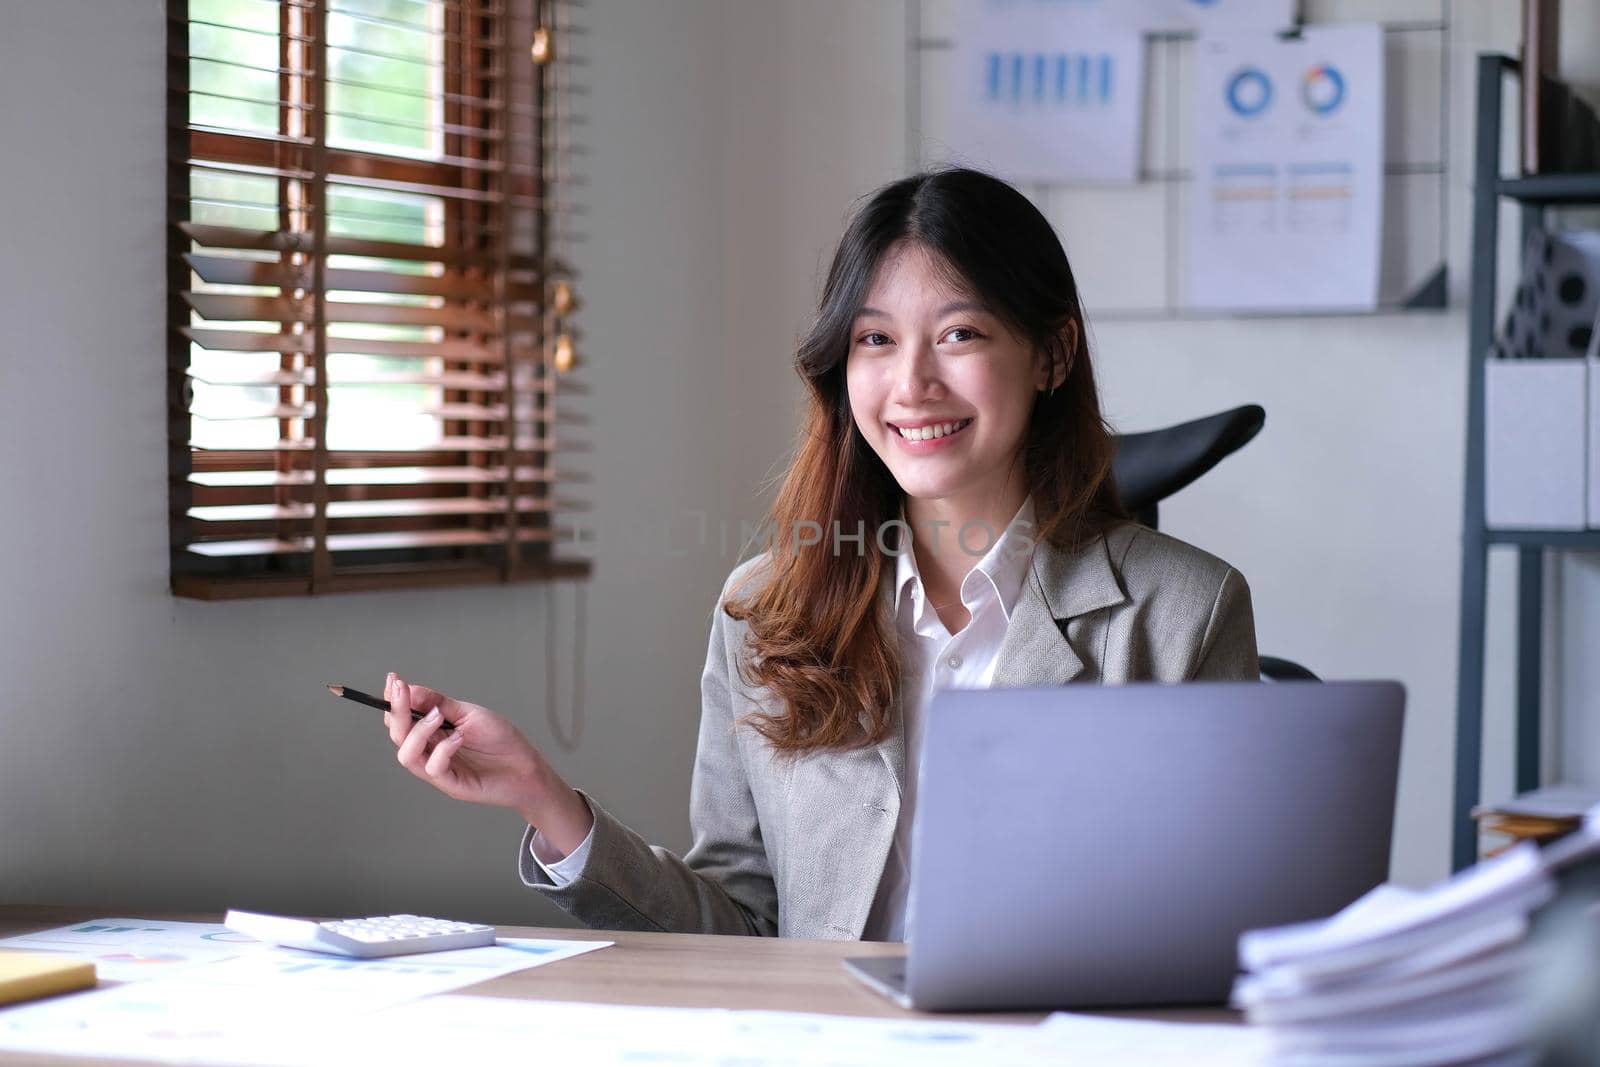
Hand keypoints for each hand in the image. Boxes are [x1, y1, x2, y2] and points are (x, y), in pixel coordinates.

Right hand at [383, 673, 593, 852]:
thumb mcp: (470, 714)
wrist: (526, 767)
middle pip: (398, 735)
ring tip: (438, 716)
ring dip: (418, 731)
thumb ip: (439, 703)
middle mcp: (430, 750)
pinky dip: (443, 750)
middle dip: (397, 711)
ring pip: (407, 755)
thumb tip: (410, 689)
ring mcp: (439, 769)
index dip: (393, 701)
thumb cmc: (500, 740)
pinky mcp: (451, 784)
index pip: (402, 718)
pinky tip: (458, 737)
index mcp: (433, 732)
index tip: (393, 680)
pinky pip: (433, 769)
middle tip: (402, 691)